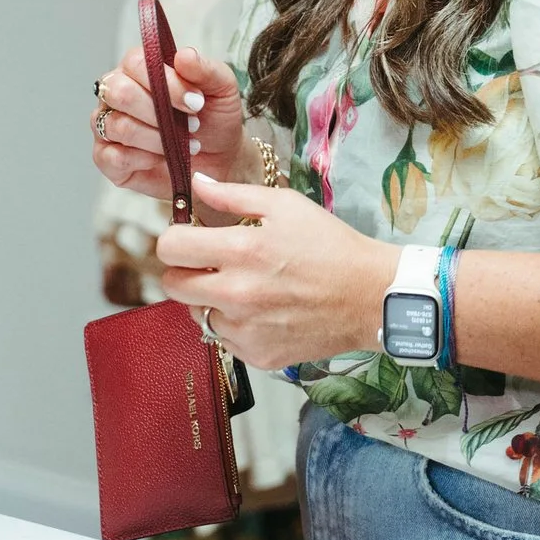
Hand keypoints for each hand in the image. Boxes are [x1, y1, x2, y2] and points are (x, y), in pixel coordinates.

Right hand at [90, 43, 252, 214]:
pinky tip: (163, 158)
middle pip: (120, 93)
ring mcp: (106, 124)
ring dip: (159, 139)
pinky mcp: (106, 158)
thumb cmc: (213, 116)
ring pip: (120, 127)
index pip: (136, 63)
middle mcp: (115, 93)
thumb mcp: (221, 87)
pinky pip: (115, 158)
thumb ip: (204, 69)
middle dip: (160, 113)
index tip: (196, 102)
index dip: (167, 84)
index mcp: (137, 67)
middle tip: (192, 125)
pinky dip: (145, 160)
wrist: (219, 156)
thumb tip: (184, 56)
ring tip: (184, 144)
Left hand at [155, 174, 398, 369]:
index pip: (170, 248)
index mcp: (240, 250)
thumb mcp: (285, 205)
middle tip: (210, 263)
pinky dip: (234, 325)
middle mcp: (236, 294)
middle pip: (172, 285)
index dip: (175, 238)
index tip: (189, 237)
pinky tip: (261, 310)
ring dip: (209, 300)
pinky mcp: (256, 355)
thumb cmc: (330, 245)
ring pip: (196, 314)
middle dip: (184, 270)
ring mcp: (245, 330)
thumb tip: (196, 183)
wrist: (369, 296)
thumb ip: (233, 194)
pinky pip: (224, 339)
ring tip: (243, 287)